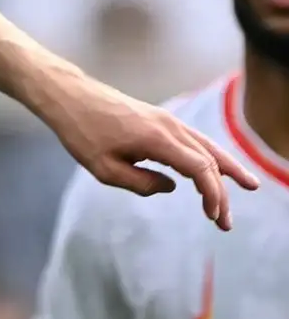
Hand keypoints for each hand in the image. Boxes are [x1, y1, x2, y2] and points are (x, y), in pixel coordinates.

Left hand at [42, 73, 259, 228]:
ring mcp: (166, 120)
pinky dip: (210, 155)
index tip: (212, 216)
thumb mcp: (104, 168)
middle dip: (222, 192)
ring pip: (206, 145)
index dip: (212, 194)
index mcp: (157, 138)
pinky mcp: (159, 119)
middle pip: (208, 160)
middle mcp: (168, 126)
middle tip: (226, 223)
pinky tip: (216, 168)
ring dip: (226, 169)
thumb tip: (170, 187)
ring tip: (249, 186)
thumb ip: (140, 184)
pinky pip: (193, 139)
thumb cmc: (81, 132)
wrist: (69, 96)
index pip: (200, 169)